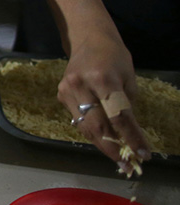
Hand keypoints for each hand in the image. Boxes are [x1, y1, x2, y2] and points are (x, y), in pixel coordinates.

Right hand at [58, 31, 150, 172]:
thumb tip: (129, 135)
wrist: (87, 39)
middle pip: (97, 127)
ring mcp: (67, 91)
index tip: (143, 155)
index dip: (131, 138)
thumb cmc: (114, 57)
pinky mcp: (61, 96)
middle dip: (113, 148)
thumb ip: (127, 106)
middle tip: (126, 164)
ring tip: (116, 157)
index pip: (119, 117)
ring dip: (102, 145)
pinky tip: (102, 139)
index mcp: (103, 79)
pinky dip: (91, 132)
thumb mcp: (129, 78)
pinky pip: (78, 120)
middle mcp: (81, 86)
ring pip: (85, 127)